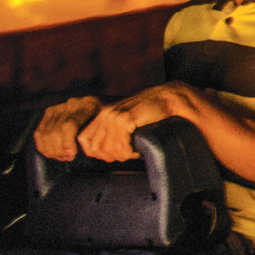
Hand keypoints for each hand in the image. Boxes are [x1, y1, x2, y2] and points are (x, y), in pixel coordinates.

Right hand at [34, 96, 101, 161]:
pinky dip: (42, 145)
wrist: (101, 107)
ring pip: (45, 133)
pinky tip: (51, 153)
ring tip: (61, 157)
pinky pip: (39, 131)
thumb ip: (100, 135)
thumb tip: (90, 151)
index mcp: (88, 105)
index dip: (67, 143)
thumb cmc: (106, 121)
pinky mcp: (50, 111)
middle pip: (55, 131)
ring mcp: (59, 106)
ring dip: (51, 149)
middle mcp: (71, 103)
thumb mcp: (109, 125)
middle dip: (59, 150)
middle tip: (68, 158)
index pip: (69, 126)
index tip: (72, 155)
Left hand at [77, 84, 191, 161]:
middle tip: (128, 154)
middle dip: (113, 157)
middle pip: (96, 149)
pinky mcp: (126, 119)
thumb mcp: (125, 121)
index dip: (98, 153)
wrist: (169, 98)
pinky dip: (130, 153)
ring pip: (109, 149)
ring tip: (135, 152)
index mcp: (102, 114)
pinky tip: (139, 150)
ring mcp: (114, 116)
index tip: (116, 154)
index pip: (84, 140)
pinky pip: (121, 146)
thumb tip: (101, 154)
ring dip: (123, 156)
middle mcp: (105, 114)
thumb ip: (111, 132)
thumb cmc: (151, 113)